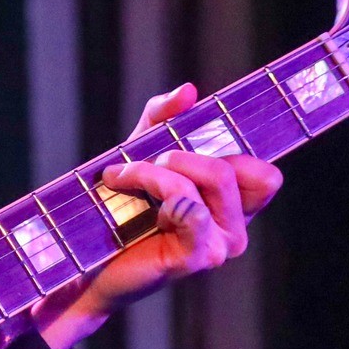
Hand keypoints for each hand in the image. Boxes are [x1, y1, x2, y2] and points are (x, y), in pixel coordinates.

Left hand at [31, 83, 281, 348]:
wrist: (82, 256)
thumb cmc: (115, 207)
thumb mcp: (141, 150)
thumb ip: (163, 119)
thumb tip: (189, 91)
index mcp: (231, 208)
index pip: (267, 176)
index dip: (241, 147)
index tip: (198, 131)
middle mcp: (235, 230)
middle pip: (242, 169)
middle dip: (189, 152)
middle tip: (149, 159)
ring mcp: (220, 246)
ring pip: (217, 177)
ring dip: (161, 166)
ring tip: (122, 173)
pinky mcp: (197, 257)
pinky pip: (188, 202)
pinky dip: (152, 181)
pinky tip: (120, 185)